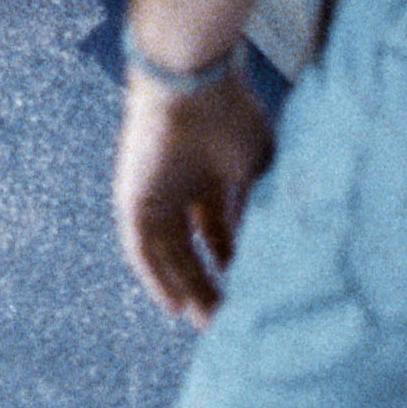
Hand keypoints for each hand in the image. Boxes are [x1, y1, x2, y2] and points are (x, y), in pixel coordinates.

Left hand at [113, 71, 274, 326]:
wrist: (193, 82)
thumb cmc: (231, 114)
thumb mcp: (258, 167)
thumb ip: (261, 204)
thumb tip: (273, 250)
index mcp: (208, 175)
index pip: (217, 232)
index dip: (232, 264)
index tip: (252, 298)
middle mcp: (179, 187)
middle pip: (191, 249)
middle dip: (210, 286)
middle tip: (230, 323)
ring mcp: (154, 193)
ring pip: (167, 254)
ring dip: (186, 290)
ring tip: (208, 325)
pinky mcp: (133, 197)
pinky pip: (140, 248)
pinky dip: (156, 278)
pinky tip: (175, 306)